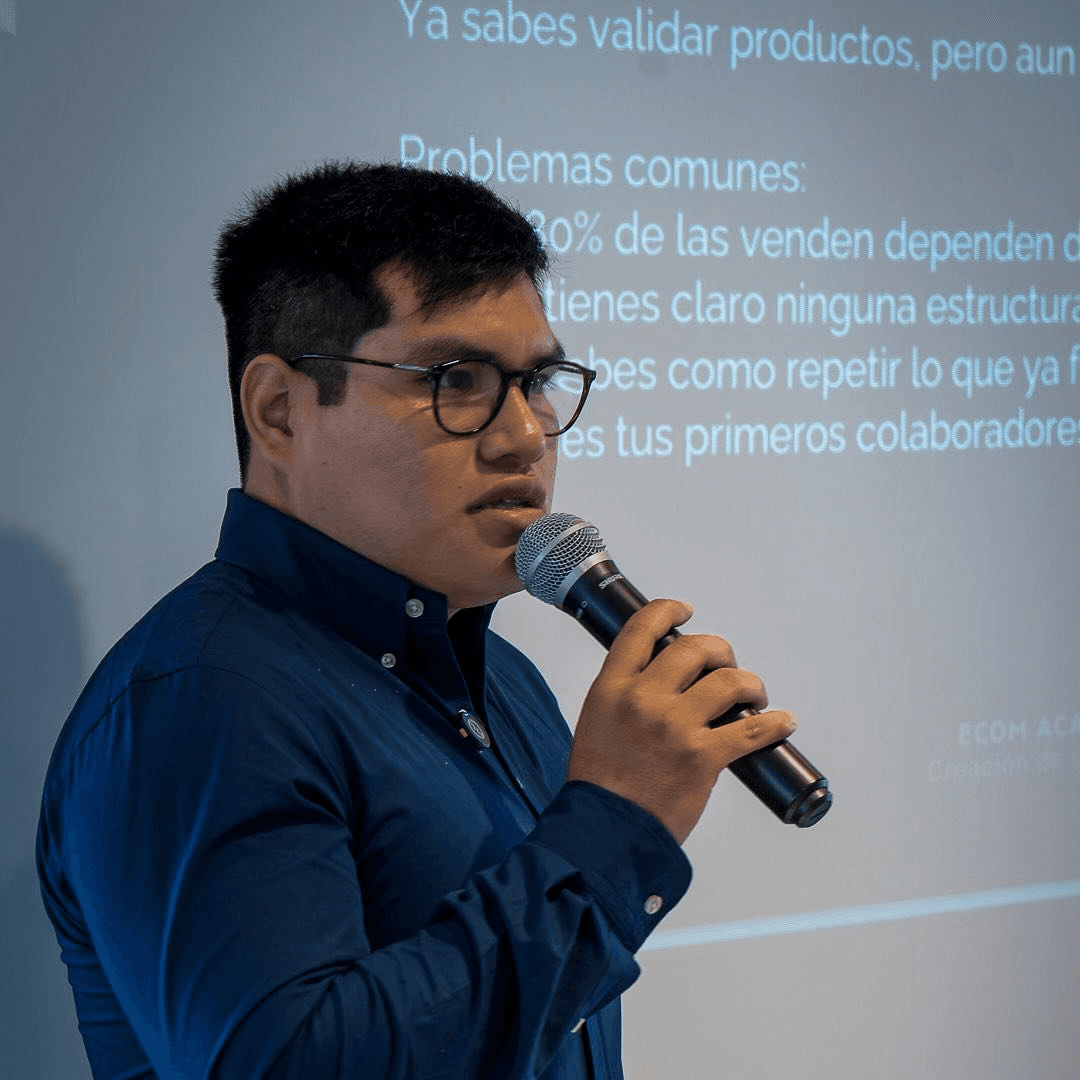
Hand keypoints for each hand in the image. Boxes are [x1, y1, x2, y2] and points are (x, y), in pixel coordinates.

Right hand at [567, 599, 796, 844]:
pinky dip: (774, 723)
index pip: (641, 630)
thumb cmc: (600, 784)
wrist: (605, 831)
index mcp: (612, 688)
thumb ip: (626, 697)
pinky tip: (781, 721)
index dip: (667, 611)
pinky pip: (751, 731)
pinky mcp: (702, 757)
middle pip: (694, 648)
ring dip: (749, 683)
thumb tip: (665, 683)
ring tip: (753, 696)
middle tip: (727, 665)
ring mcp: (675, 726)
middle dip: (720, 651)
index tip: (685, 610)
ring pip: (729, 682)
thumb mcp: (596, 722)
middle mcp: (644, 699)